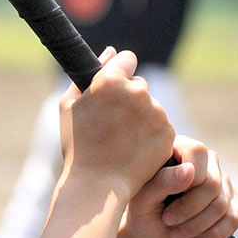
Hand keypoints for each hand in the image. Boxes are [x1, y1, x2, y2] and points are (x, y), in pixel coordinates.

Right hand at [59, 48, 175, 199]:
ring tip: (123, 141)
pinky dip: (152, 135)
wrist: (98, 185)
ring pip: (152, 106)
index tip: (114, 91)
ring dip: (141, 118)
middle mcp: (137, 92)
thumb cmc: (78, 146)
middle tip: (114, 124)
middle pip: (140, 85)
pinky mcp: (168, 132)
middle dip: (130, 98)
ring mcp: (156, 113)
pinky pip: (161, 125)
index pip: (127, 59)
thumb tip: (110, 52)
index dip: (119, 73)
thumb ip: (88, 73)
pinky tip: (135, 150)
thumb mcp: (69, 106)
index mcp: (111, 81)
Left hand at [116, 135, 237, 237]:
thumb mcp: (143, 199)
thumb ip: (163, 182)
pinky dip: (214, 235)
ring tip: (176, 233)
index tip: (165, 204)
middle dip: (189, 209)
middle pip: (212, 183)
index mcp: (181, 149)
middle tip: (168, 221)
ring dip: (197, 226)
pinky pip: (234, 219)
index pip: (197, 152)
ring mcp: (222, 183)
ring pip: (221, 204)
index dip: (186, 181)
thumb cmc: (142, 214)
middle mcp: (206, 162)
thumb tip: (189, 170)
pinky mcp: (232, 205)